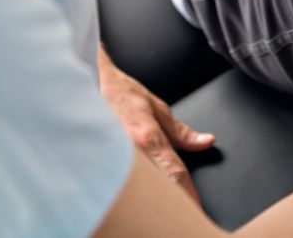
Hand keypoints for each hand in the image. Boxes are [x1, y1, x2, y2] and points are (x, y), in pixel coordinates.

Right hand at [98, 51, 213, 202]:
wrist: (86, 85)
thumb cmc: (120, 94)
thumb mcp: (156, 108)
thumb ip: (181, 131)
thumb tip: (205, 142)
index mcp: (148, 138)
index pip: (175, 172)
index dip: (189, 193)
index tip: (196, 207)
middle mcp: (131, 152)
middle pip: (157, 186)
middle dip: (170, 196)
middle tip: (180, 205)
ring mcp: (114, 159)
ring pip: (139, 187)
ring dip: (150, 193)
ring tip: (155, 198)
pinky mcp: (101, 163)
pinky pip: (119, 182)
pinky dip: (130, 187)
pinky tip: (131, 186)